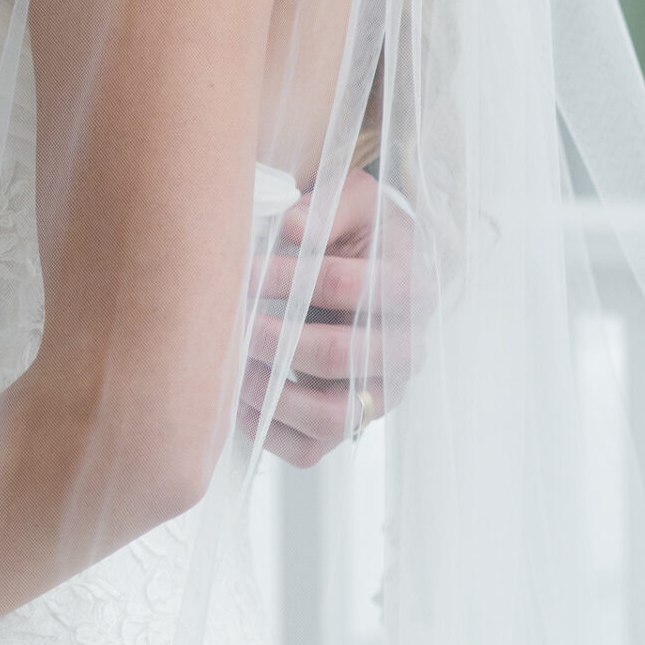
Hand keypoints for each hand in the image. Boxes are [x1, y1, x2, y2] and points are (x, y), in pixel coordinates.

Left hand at [239, 167, 430, 467]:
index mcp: (410, 286)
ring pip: (335, 416)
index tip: (244, 271)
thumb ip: (326, 206)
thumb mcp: (351, 197)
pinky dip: (271, 434)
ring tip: (234, 368)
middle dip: (278, 339)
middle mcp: (405, 347)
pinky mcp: (353, 421)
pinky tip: (237, 403)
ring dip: (276, 395)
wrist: (367, 260)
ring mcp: (381, 391)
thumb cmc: (353, 227)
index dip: (290, 278)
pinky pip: (314, 448)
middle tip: (236, 321)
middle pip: (344, 357)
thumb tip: (292, 225)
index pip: (349, 287)